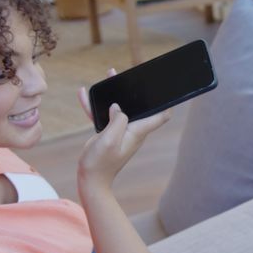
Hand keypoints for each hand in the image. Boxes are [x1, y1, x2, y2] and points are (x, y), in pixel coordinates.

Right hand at [76, 68, 173, 192]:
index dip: (167, 104)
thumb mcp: (110, 140)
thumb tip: (117, 107)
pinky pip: (102, 115)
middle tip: (131, 74)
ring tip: (108, 75)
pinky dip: (94, 105)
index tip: (168, 90)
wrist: (90, 178)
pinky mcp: (107, 132)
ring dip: (112, 92)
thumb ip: (117, 120)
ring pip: (118, 107)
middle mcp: (131, 129)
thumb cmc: (101, 162)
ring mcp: (119, 130)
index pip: (160, 116)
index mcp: (137, 131)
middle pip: (138, 105)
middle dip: (136, 90)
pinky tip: (83, 93)